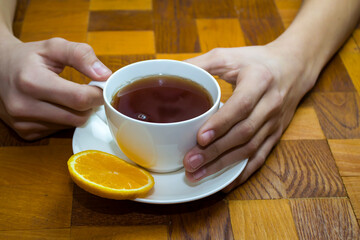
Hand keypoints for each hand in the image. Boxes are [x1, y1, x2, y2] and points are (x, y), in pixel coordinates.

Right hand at [0, 36, 111, 139]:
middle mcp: (24, 106)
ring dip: (77, 112)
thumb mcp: (53, 47)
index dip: (97, 94)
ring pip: (71, 125)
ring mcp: (23, 122)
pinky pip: (60, 131)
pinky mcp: (26, 133)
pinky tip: (55, 106)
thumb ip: (81, 55)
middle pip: (78, 116)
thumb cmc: (28, 58)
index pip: (79, 98)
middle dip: (89, 104)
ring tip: (67, 96)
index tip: (102, 87)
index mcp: (31, 81)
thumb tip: (105, 74)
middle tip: (85, 90)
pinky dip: (64, 119)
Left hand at [183, 46, 317, 189]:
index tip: (199, 138)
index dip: (221, 123)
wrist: (293, 68)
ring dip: (224, 165)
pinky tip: (225, 183)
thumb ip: (201, 63)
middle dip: (215, 151)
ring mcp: (274, 123)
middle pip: (244, 133)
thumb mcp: (229, 55)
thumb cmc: (256, 61)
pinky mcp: (276, 135)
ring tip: (198, 174)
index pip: (242, 105)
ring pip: (250, 149)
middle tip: (189, 163)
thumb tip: (172, 73)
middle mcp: (270, 104)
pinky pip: (260, 158)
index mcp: (259, 80)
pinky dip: (243, 173)